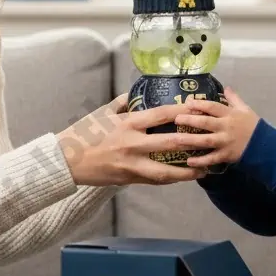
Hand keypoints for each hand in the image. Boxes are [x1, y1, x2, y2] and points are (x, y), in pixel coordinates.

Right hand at [56, 93, 221, 185]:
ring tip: (202, 170)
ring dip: (186, 172)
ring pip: (165, 171)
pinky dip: (168, 179)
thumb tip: (134, 95)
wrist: (66, 159)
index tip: (197, 109)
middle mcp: (132, 144)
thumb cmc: (84, 133)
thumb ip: (121, 103)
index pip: (160, 115)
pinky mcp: (128, 179)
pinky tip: (181, 178)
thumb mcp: (102, 113)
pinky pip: (153, 180)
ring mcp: (131, 164)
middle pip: (169, 144)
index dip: (181, 111)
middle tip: (209, 142)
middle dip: (192, 144)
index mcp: (127, 123)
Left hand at [175, 87, 259, 170]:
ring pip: (205, 140)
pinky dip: (201, 160)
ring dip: (190, 140)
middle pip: (205, 122)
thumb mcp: (245, 109)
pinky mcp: (226, 155)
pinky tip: (189, 161)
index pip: (213, 107)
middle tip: (176, 119)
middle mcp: (226, 127)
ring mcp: (225, 142)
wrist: (265, 145)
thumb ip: (234, 99)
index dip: (199, 104)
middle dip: (190, 120)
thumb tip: (226, 87)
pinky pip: (211, 158)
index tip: (187, 103)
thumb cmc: (253, 126)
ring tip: (176, 139)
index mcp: (230, 114)